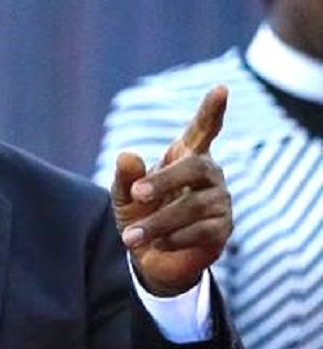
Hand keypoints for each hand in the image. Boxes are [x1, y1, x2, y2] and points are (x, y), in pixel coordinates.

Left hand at [109, 84, 231, 296]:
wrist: (151, 259)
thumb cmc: (141, 217)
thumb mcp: (125, 198)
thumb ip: (126, 178)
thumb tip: (126, 155)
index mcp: (185, 158)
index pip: (203, 131)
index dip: (211, 111)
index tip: (220, 89)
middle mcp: (209, 174)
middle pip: (195, 166)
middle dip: (164, 180)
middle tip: (137, 194)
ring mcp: (220, 201)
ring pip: (192, 205)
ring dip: (157, 222)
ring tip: (129, 236)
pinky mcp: (223, 229)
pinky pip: (200, 231)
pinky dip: (172, 238)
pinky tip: (159, 244)